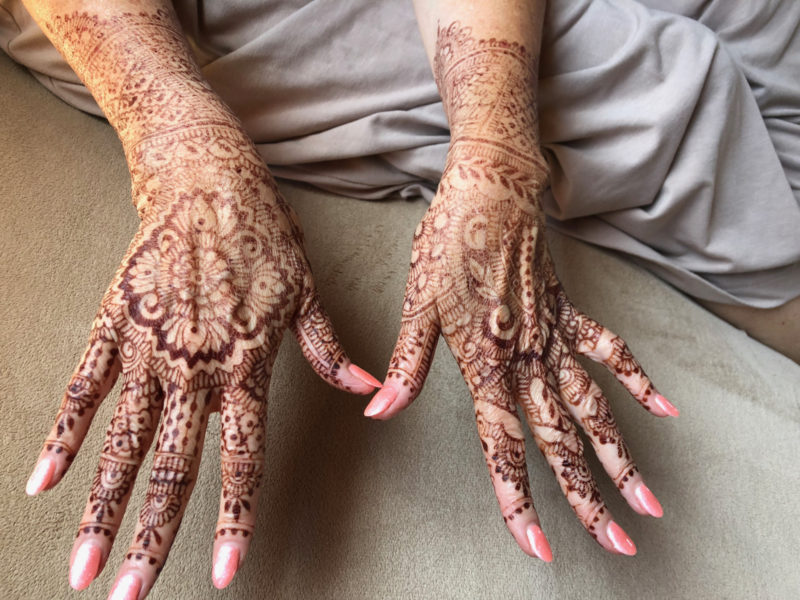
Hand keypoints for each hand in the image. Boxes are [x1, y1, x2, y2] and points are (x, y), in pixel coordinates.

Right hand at [25, 124, 380, 597]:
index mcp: (246, 366)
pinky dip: (63, 436)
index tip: (223, 575)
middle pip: (170, 467)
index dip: (233, 522)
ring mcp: (149, 347)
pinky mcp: (114, 323)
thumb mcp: (307, 295)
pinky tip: (45, 482)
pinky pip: (83, 389)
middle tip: (130, 596)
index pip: (241, 460)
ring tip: (82, 565)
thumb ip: (327, 351)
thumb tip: (365, 391)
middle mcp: (195, 367)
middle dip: (151, 537)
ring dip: (100, 508)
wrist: (208, 181)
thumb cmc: (264, 238)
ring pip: (120, 442)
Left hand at [364, 144, 678, 560]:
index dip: (517, 498)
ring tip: (647, 502)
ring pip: (593, 408)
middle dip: (586, 499)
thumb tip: (378, 411)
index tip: (538, 544)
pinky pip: (609, 349)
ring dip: (621, 456)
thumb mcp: (417, 303)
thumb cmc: (449, 242)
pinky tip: (663, 409)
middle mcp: (526, 357)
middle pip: (561, 440)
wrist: (490, 187)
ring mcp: (554, 335)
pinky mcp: (569, 311)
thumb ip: (406, 364)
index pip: (503, 445)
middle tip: (615, 544)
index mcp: (486, 362)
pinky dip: (636, 378)